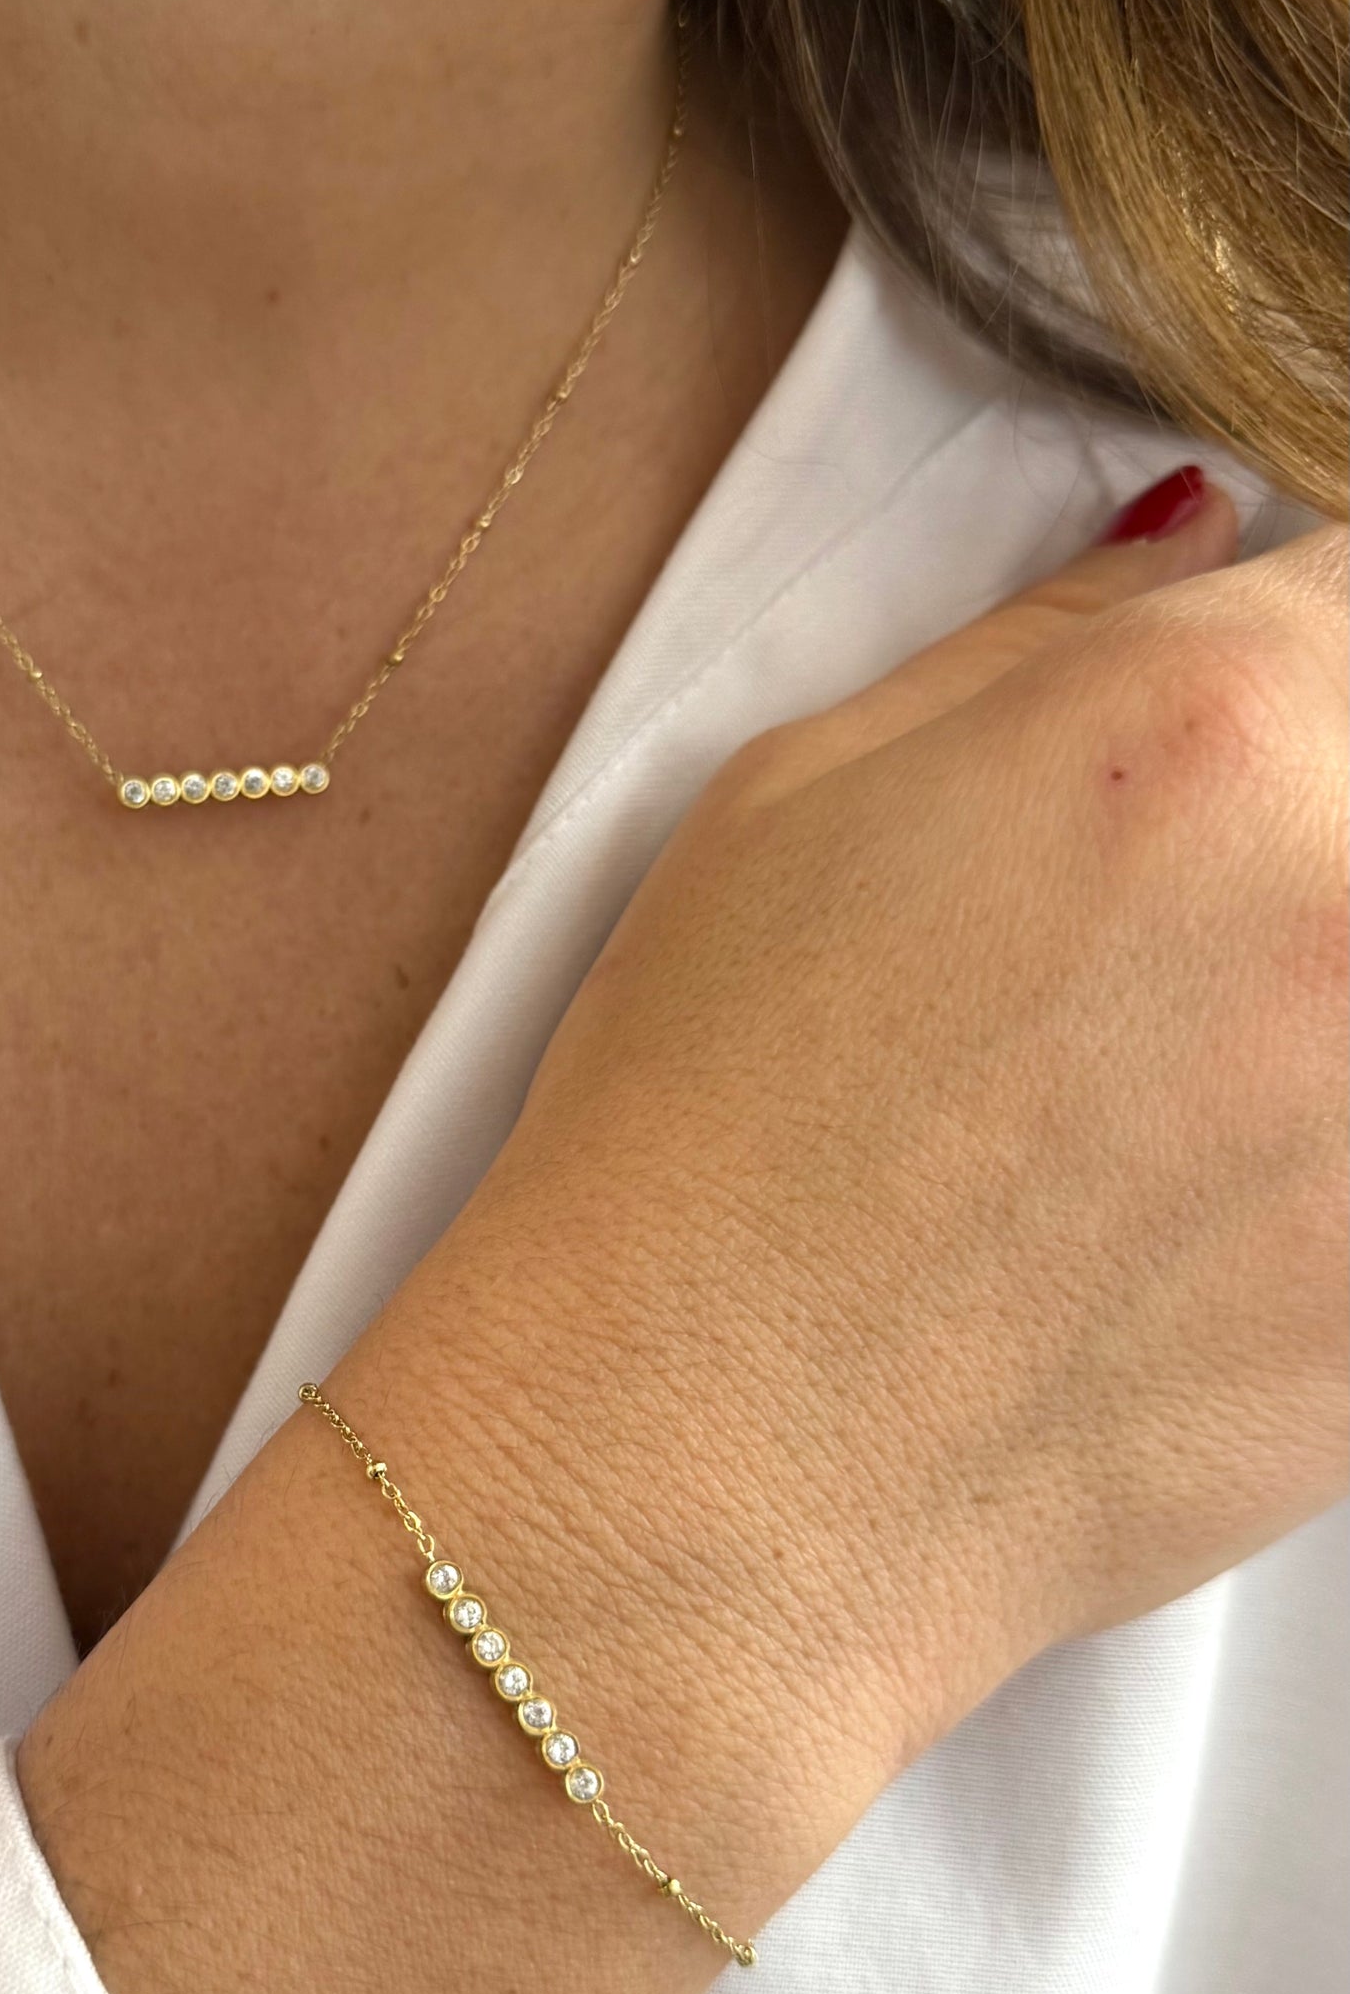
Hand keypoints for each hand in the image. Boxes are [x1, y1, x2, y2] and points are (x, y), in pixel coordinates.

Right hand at [468, 479, 1348, 1757]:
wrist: (707, 1456)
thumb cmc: (710, 1118)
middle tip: (1190, 941)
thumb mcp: (801, 800)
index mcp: (1204, 725)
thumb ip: (1046, 643)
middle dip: (1323, 820)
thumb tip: (1198, 537)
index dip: (1319, 645)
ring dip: (1321, 997)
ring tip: (1187, 1082)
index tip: (1269, 718)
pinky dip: (1333, 1154)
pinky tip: (1219, 1199)